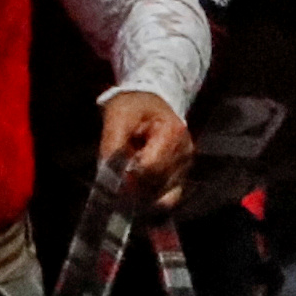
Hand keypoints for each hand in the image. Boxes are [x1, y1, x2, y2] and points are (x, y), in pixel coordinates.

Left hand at [95, 92, 191, 211]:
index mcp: (173, 132)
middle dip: (136, 182)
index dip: (130, 174)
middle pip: (158, 181)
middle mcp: (185, 150)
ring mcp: (186, 163)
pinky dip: (153, 195)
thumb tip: (109, 176)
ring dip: (143, 189)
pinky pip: (170, 194)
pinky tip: (141, 190)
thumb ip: (112, 146)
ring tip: (130, 173)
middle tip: (120, 172)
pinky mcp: (183, 172)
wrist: (147, 99)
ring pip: (164, 192)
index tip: (116, 174)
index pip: (152, 167)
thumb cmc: (133, 106)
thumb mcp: (116, 117)